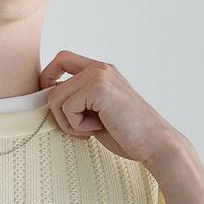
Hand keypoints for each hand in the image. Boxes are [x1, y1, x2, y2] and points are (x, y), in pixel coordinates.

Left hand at [39, 50, 188, 168]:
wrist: (155, 144)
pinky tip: (97, 129)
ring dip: (68, 122)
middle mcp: (100, 68)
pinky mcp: (99, 88)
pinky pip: (67, 107)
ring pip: (56, 98)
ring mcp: (100, 75)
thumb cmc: (127, 134)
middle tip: (79, 128)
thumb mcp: (96, 113)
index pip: (62, 59)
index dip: (48, 78)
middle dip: (58, 112)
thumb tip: (48, 99)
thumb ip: (77, 101)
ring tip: (90, 130)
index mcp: (101, 71)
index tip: (55, 105)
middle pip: (53, 84)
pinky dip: (76, 126)